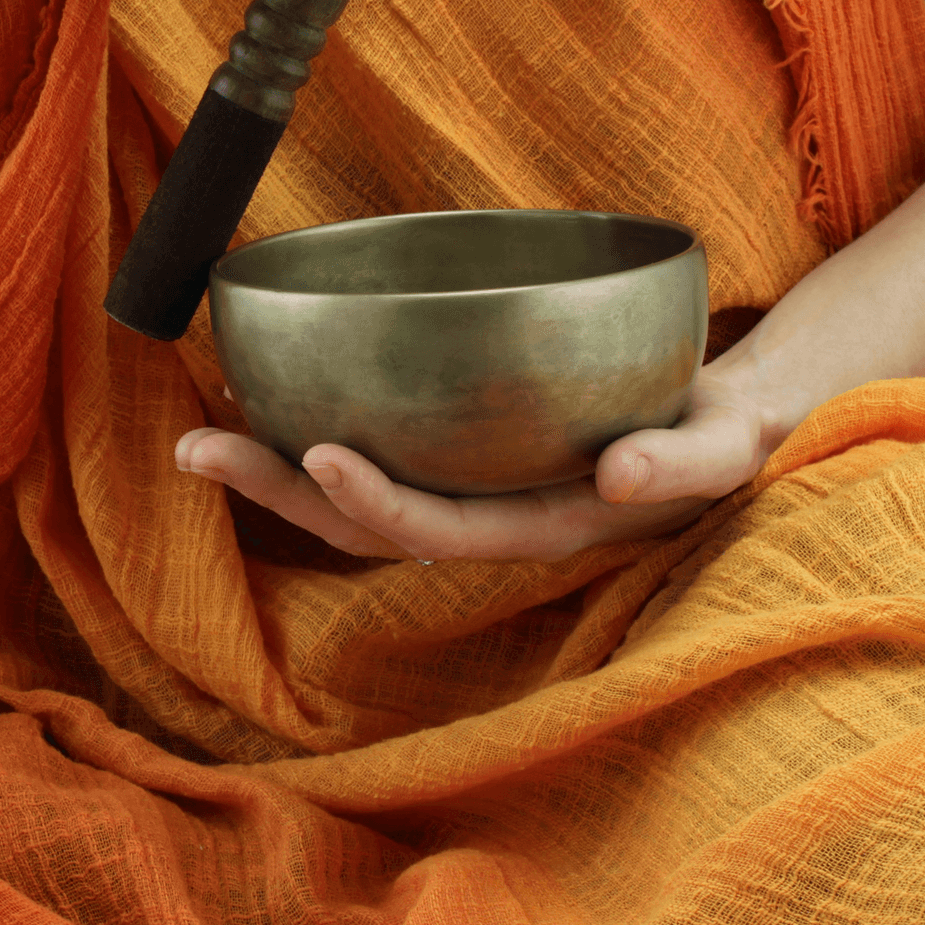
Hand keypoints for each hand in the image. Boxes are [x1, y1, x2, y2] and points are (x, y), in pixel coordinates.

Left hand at [177, 364, 780, 561]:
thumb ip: (685, 462)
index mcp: (544, 523)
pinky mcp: (460, 455)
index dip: (380, 503)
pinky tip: (266, 396)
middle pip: (366, 526)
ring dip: (275, 471)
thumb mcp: (729, 446)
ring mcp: (467, 490)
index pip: (444, 528)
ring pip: (353, 499)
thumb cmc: (724, 433)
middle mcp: (490, 516)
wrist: (724, 427)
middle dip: (281, 490)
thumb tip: (622, 475)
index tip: (322, 455)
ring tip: (198, 438)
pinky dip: (313, 432)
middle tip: (195, 449)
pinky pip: (375, 455)